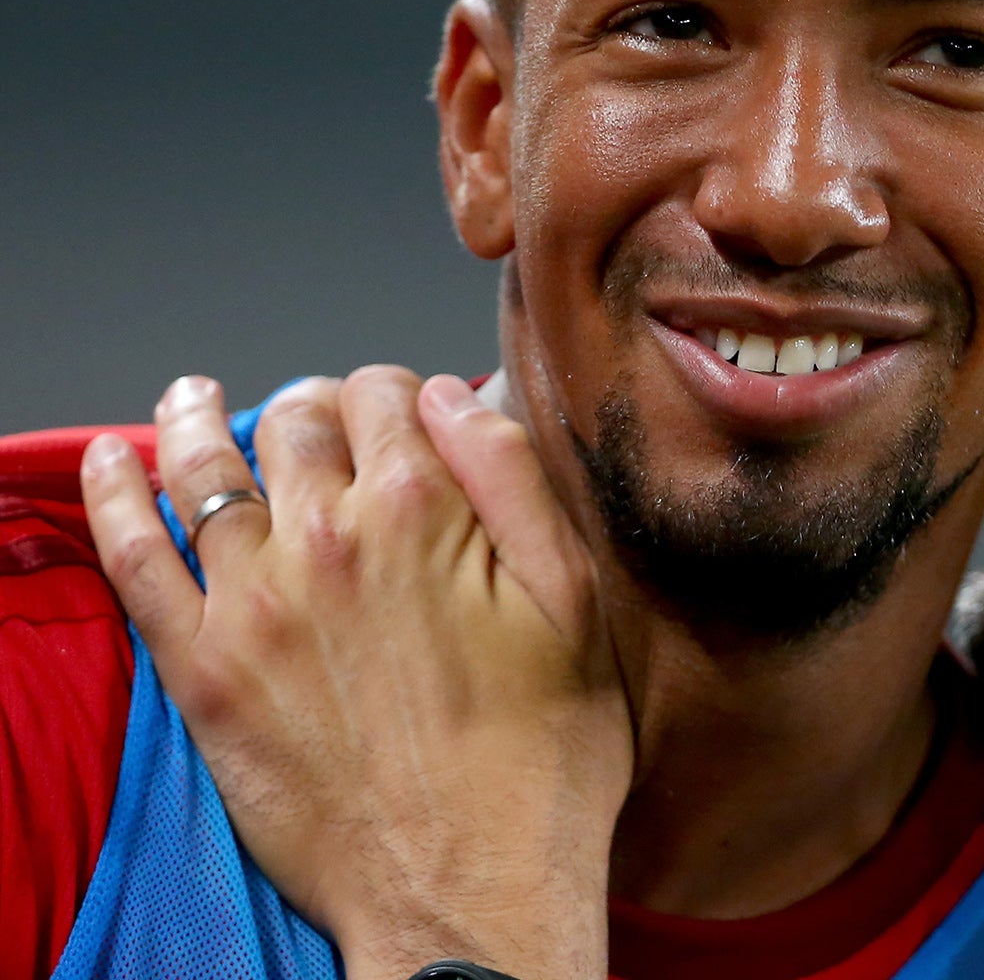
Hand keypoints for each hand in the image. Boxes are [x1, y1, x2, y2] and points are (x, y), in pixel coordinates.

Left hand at [81, 368, 630, 979]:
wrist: (470, 889)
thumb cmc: (539, 753)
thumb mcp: (574, 597)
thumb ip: (511, 475)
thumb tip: (454, 393)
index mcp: (424, 509)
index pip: (389, 393)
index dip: (402, 393)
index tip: (410, 417)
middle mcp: (326, 538)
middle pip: (299, 420)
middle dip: (315, 407)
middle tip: (328, 428)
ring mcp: (252, 603)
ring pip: (207, 469)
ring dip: (202, 419)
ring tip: (196, 396)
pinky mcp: (200, 671)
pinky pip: (134, 560)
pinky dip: (114, 497)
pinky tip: (111, 460)